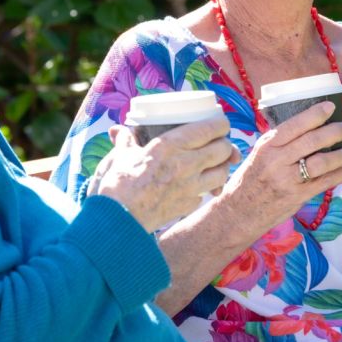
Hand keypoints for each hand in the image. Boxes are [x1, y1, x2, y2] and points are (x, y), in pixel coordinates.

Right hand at [90, 115, 238, 231]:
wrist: (119, 217)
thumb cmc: (119, 183)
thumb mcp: (121, 155)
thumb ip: (125, 140)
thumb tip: (117, 130)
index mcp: (171, 145)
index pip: (209, 129)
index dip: (221, 124)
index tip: (221, 123)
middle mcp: (187, 164)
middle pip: (224, 150)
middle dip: (225, 144)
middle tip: (219, 143)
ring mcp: (191, 186)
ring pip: (223, 173)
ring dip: (222, 167)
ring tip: (214, 164)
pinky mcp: (189, 204)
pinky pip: (207, 193)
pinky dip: (207, 188)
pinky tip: (198, 185)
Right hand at [216, 101, 341, 240]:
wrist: (239, 211)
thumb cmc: (250, 179)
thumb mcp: (259, 154)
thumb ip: (281, 143)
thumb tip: (311, 128)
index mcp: (267, 145)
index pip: (294, 125)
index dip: (314, 115)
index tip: (330, 107)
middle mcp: (277, 160)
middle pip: (311, 141)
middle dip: (334, 132)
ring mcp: (287, 179)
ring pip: (321, 162)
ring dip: (341, 155)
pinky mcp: (297, 196)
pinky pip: (324, 182)